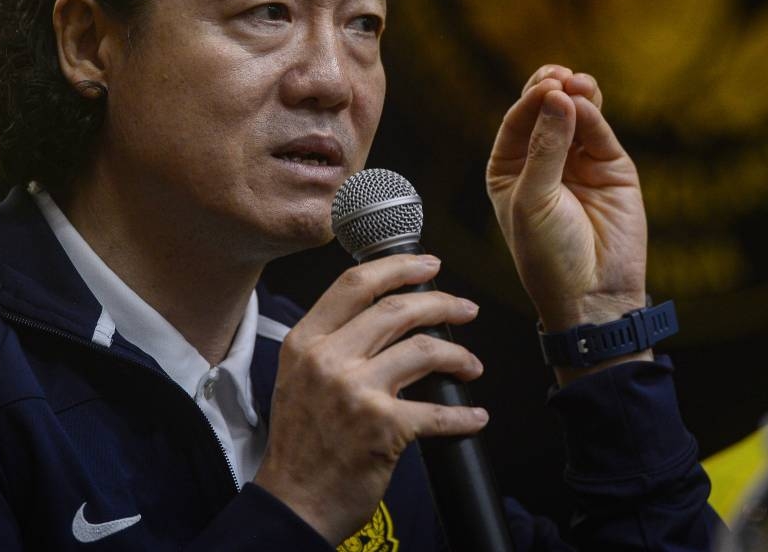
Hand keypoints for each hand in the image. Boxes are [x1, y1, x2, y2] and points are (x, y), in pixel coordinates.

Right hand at [253, 254, 485, 543]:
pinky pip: (437, 412)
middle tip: (465, 309)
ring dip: (458, 354)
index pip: (355, 284)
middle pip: (397, 310)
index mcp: (305, 341)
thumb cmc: (301, 442)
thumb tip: (386, 315)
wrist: (294, 502)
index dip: (398, 267)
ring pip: (423, 349)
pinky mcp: (382, 427)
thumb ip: (332, 342)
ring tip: (470, 365)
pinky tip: (474, 417)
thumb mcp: (299, 376)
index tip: (428, 265)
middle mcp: (328, 359)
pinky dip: (463, 415)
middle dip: (442, 304)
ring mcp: (356, 391)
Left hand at [486, 65, 647, 358]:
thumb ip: (545, 148)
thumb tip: (558, 97)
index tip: (541, 88)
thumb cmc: (549, 255)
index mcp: (510, 169)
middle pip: (544, 111)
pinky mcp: (611, 167)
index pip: (516, 122)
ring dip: (575, 95)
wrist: (593, 295)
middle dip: (549, 89)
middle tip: (557, 77)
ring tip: (576, 83)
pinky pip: (600, 134)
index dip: (527, 102)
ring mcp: (578, 161)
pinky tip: (586, 105)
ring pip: (575, 115)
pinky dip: (593, 116)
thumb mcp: (533, 200)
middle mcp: (542, 160)